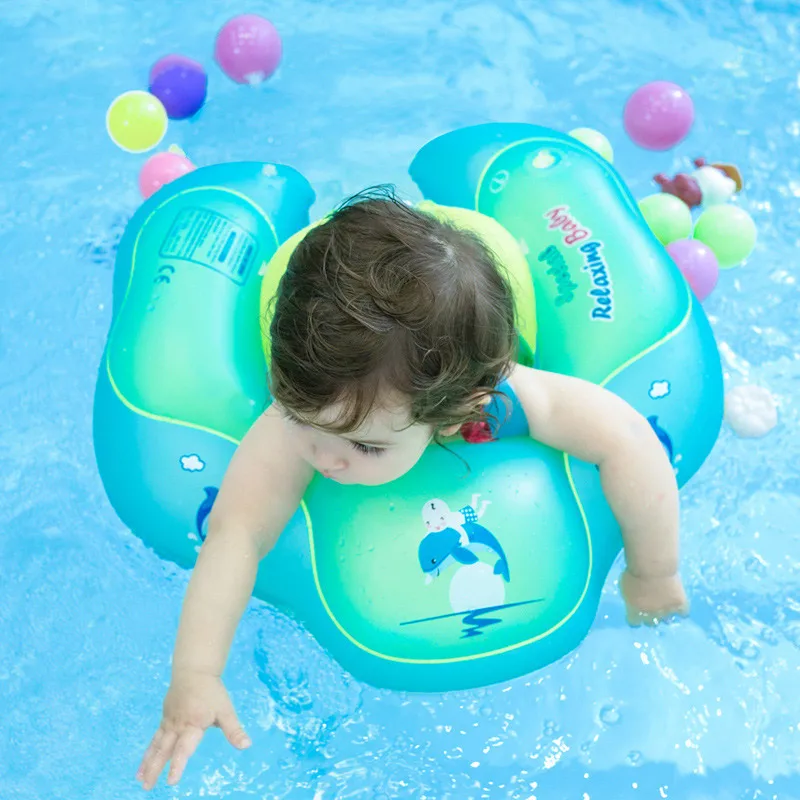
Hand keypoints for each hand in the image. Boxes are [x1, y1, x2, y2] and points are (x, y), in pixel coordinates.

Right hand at [137, 669, 250, 790]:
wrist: (194, 671)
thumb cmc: (212, 692)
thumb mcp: (226, 710)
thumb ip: (234, 730)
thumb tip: (246, 745)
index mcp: (193, 724)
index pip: (184, 748)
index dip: (178, 765)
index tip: (171, 781)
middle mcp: (178, 725)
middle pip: (165, 749)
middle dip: (155, 768)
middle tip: (147, 786)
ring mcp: (169, 722)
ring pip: (157, 745)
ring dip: (148, 763)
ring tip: (140, 780)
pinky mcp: (165, 719)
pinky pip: (155, 738)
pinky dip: (148, 752)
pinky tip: (143, 765)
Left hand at [620, 569, 688, 625]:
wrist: (651, 567)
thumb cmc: (633, 571)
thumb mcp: (625, 585)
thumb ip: (630, 595)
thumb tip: (634, 597)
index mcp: (634, 610)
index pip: (634, 622)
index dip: (636, 617)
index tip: (637, 611)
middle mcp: (650, 614)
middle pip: (651, 623)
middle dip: (651, 616)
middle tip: (652, 607)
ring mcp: (666, 611)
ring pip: (667, 620)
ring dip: (666, 613)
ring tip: (666, 605)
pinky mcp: (679, 604)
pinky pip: (683, 612)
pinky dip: (681, 609)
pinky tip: (679, 603)